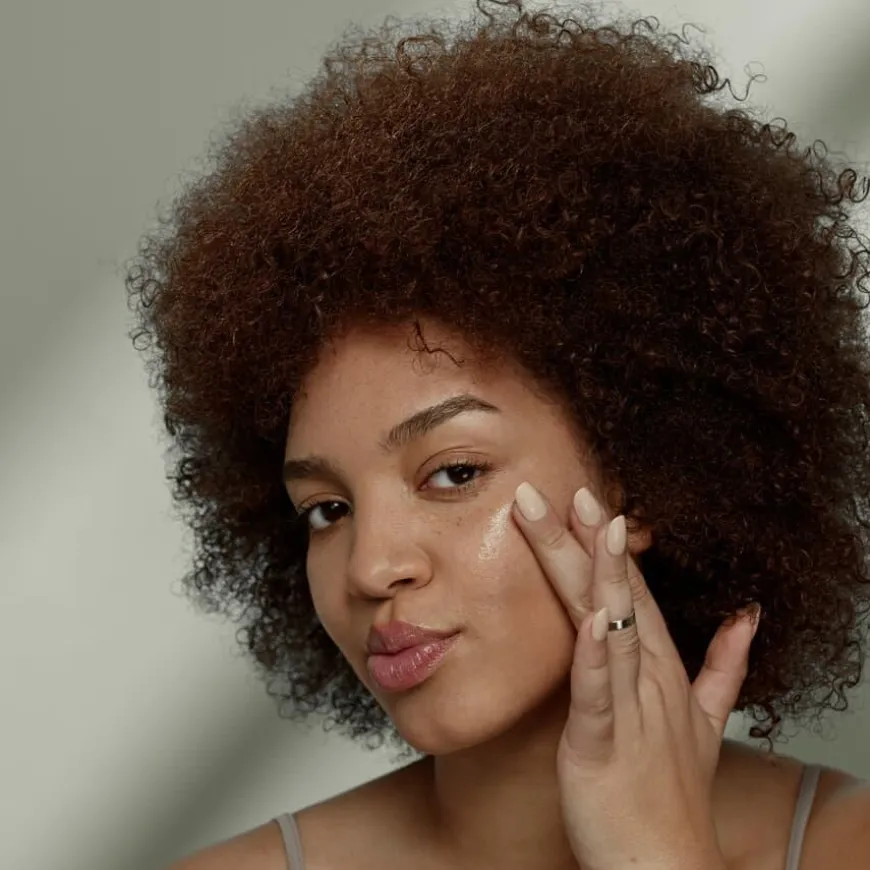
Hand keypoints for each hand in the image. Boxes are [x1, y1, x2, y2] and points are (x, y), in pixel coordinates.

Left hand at [512, 481, 759, 869]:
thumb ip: (724, 665)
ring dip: (601, 576)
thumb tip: (747, 616)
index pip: (633, 591)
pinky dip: (595, 657)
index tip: (589, 497)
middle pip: (617, 596)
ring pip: (613, 628)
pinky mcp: (603, 746)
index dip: (610, 544)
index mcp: (661, 669)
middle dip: (590, 540)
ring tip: (590, 525)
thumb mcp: (706, 721)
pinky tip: (589, 620)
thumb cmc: (671, 795)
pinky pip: (599, 695)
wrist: (668, 867)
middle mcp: (649, 679)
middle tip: (570, 488)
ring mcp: (631, 710)